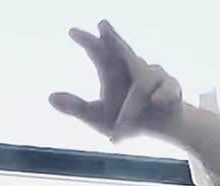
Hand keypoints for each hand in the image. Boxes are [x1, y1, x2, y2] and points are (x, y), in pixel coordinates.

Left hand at [50, 21, 182, 143]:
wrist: (159, 126)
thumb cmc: (125, 119)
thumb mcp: (95, 117)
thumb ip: (75, 107)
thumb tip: (50, 96)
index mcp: (110, 73)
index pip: (97, 52)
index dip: (86, 41)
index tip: (72, 32)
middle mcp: (130, 68)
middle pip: (121, 49)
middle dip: (113, 38)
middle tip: (102, 24)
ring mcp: (152, 74)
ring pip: (143, 77)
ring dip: (133, 102)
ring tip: (123, 125)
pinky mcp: (170, 86)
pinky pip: (163, 89)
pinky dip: (161, 96)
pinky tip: (156, 102)